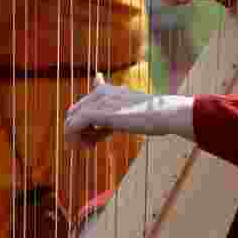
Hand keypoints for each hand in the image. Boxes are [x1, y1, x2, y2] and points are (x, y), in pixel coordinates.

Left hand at [64, 75, 194, 146]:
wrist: (164, 114)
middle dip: (78, 130)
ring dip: (76, 136)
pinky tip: (88, 147)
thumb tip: (107, 113)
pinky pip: (75, 124)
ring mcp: (100, 102)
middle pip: (74, 112)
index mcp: (106, 90)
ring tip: (89, 147)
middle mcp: (100, 93)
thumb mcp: (129, 113)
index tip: (94, 139)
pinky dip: (75, 136)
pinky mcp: (101, 113)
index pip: (83, 107)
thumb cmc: (152, 115)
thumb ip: (112, 114)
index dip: (85, 124)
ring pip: (72, 119)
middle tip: (90, 145)